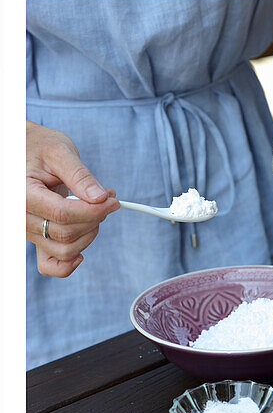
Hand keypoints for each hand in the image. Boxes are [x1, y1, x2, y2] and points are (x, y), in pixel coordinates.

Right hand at [26, 121, 118, 277]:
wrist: (24, 151)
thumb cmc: (39, 147)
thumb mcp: (59, 150)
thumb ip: (80, 175)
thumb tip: (100, 199)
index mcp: (21, 194)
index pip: (63, 214)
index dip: (93, 211)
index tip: (112, 200)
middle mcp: (21, 217)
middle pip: (66, 235)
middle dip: (94, 220)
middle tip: (107, 200)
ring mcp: (27, 231)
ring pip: (64, 251)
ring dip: (88, 236)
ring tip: (96, 212)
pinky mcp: (36, 238)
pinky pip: (49, 265)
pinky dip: (68, 265)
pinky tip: (82, 250)